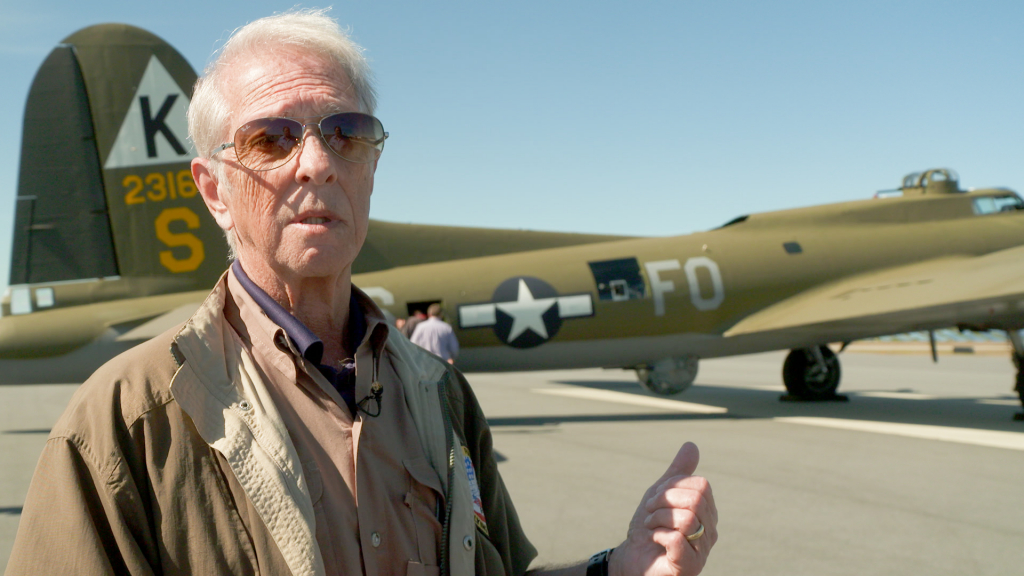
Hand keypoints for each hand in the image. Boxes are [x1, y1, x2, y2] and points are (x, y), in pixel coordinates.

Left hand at [609, 442, 716, 575]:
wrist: (633, 558)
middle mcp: (710, 532)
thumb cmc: (649, 528)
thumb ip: (678, 474)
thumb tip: (692, 445)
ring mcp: (701, 551)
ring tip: (650, 527)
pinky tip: (654, 539)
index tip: (656, 499)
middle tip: (650, 513)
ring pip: (687, 519)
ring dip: (658, 518)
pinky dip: (658, 534)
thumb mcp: (660, 495)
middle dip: (664, 501)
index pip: (701, 485)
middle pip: (696, 500)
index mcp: (707, 512)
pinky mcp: (689, 567)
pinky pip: (677, 540)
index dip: (673, 487)